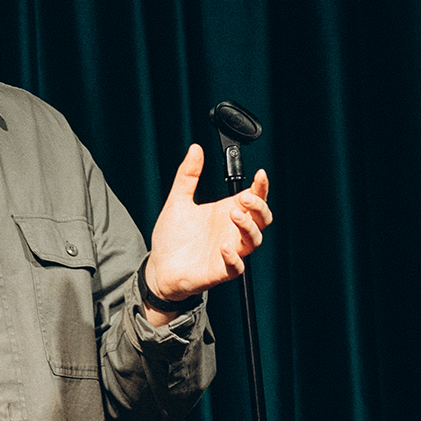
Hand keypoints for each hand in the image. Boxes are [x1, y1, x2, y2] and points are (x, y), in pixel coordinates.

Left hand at [143, 144, 270, 315]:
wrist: (158, 266)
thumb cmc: (172, 237)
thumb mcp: (178, 200)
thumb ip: (188, 175)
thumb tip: (195, 149)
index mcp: (226, 212)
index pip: (254, 198)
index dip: (261, 187)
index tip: (260, 174)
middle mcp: (231, 231)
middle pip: (262, 219)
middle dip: (259, 207)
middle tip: (244, 199)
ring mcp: (229, 251)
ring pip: (254, 240)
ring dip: (249, 227)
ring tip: (234, 215)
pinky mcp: (220, 271)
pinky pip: (236, 266)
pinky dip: (233, 257)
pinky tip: (223, 247)